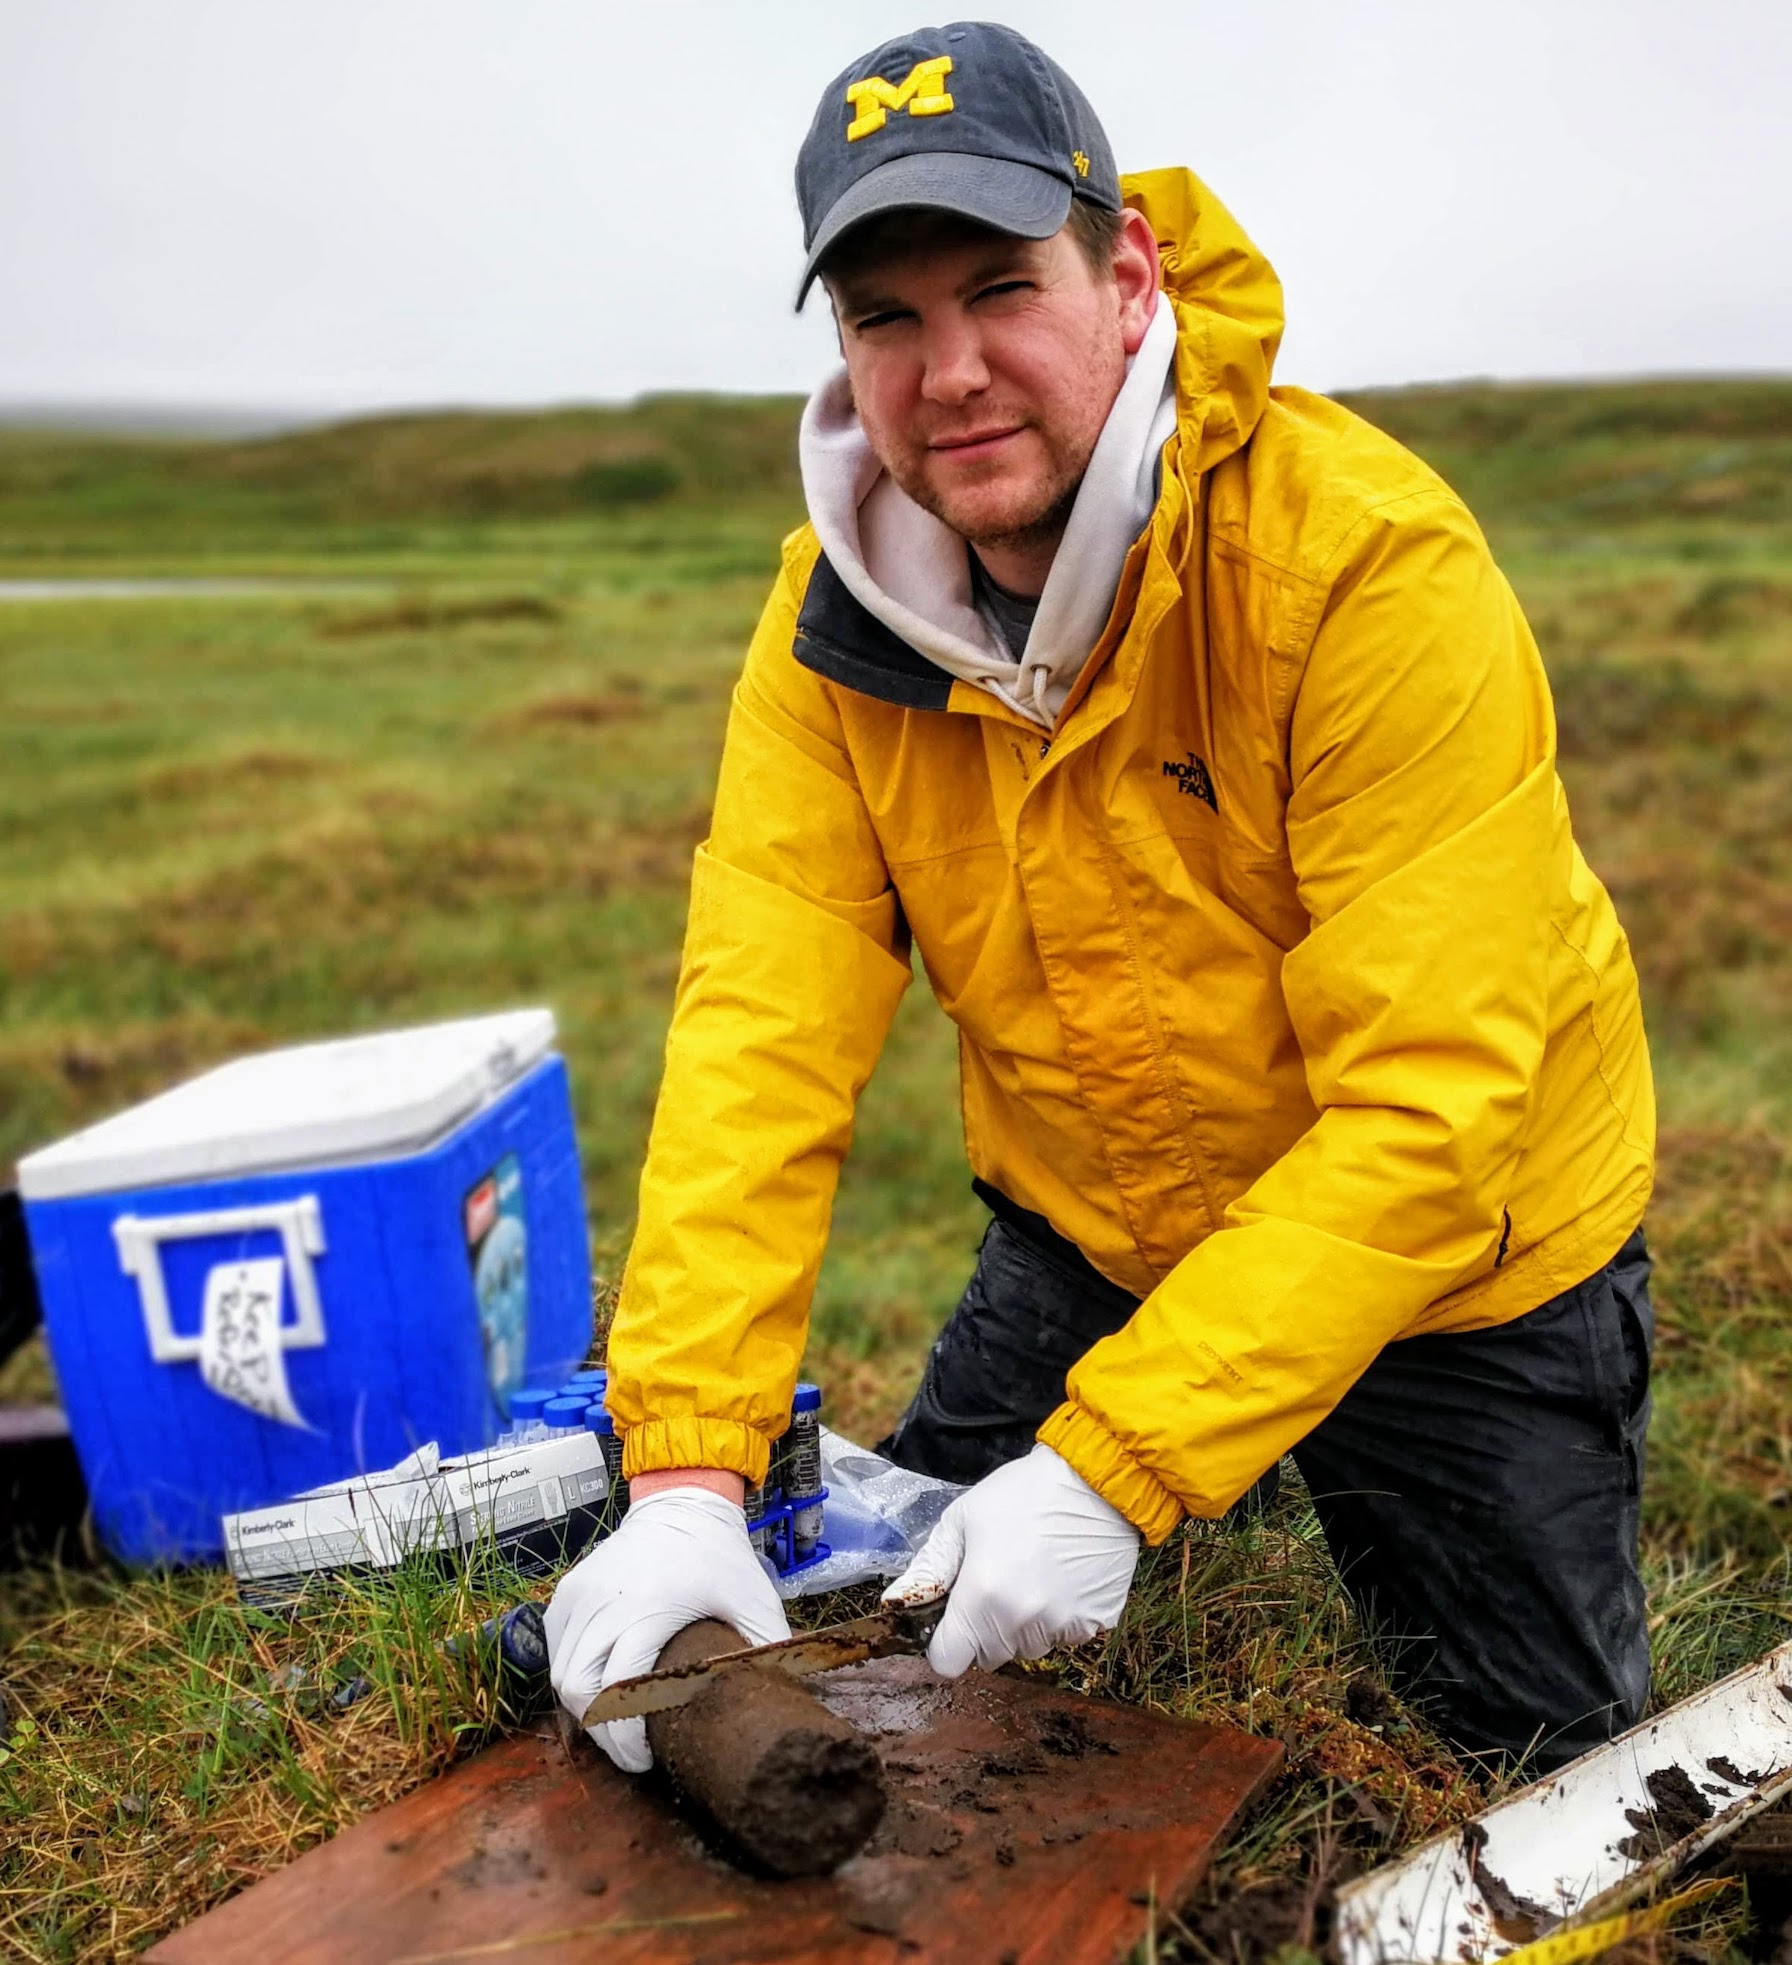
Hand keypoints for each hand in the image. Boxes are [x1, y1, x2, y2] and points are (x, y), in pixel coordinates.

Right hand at [544, 1486, 789, 1770]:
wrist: (682, 1503)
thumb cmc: (720, 1555)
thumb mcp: (754, 1598)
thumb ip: (770, 1646)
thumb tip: (787, 1696)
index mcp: (648, 1610)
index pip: (617, 1692)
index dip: (625, 1737)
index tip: (646, 1758)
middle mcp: (604, 1604)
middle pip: (578, 1691)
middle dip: (600, 1731)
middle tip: (629, 1748)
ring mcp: (579, 1596)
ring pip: (560, 1673)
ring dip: (582, 1706)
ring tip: (615, 1721)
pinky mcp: (567, 1592)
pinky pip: (555, 1647)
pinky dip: (570, 1672)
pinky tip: (597, 1684)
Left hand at [884, 1443, 1140, 1674]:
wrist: (1093, 1482)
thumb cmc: (1021, 1494)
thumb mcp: (963, 1519)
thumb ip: (929, 1566)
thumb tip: (894, 1601)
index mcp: (981, 1599)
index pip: (948, 1661)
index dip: (944, 1643)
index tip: (952, 1619)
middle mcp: (1021, 1623)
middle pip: (988, 1656)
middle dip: (983, 1629)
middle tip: (995, 1584)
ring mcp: (1061, 1627)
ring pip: (1027, 1648)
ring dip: (1022, 1625)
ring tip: (1032, 1576)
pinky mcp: (1095, 1623)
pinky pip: (1064, 1637)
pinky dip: (1059, 1617)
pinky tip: (1062, 1578)